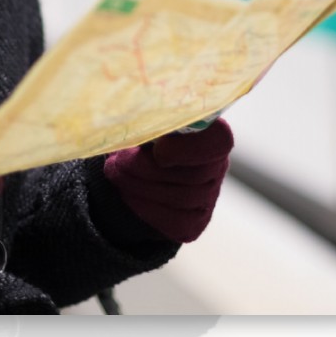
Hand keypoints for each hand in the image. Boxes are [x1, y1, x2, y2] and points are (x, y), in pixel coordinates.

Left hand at [102, 118, 233, 242]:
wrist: (135, 174)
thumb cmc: (144, 138)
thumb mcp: (148, 123)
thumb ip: (151, 118)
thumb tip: (136, 113)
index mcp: (210, 135)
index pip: (219, 141)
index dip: (190, 148)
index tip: (158, 149)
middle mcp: (217, 168)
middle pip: (195, 175)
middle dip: (150, 168)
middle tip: (119, 161)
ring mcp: (208, 198)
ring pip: (181, 198)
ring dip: (141, 185)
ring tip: (116, 172)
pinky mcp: (194, 223)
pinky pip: (173, 221)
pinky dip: (145, 207)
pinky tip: (128, 194)